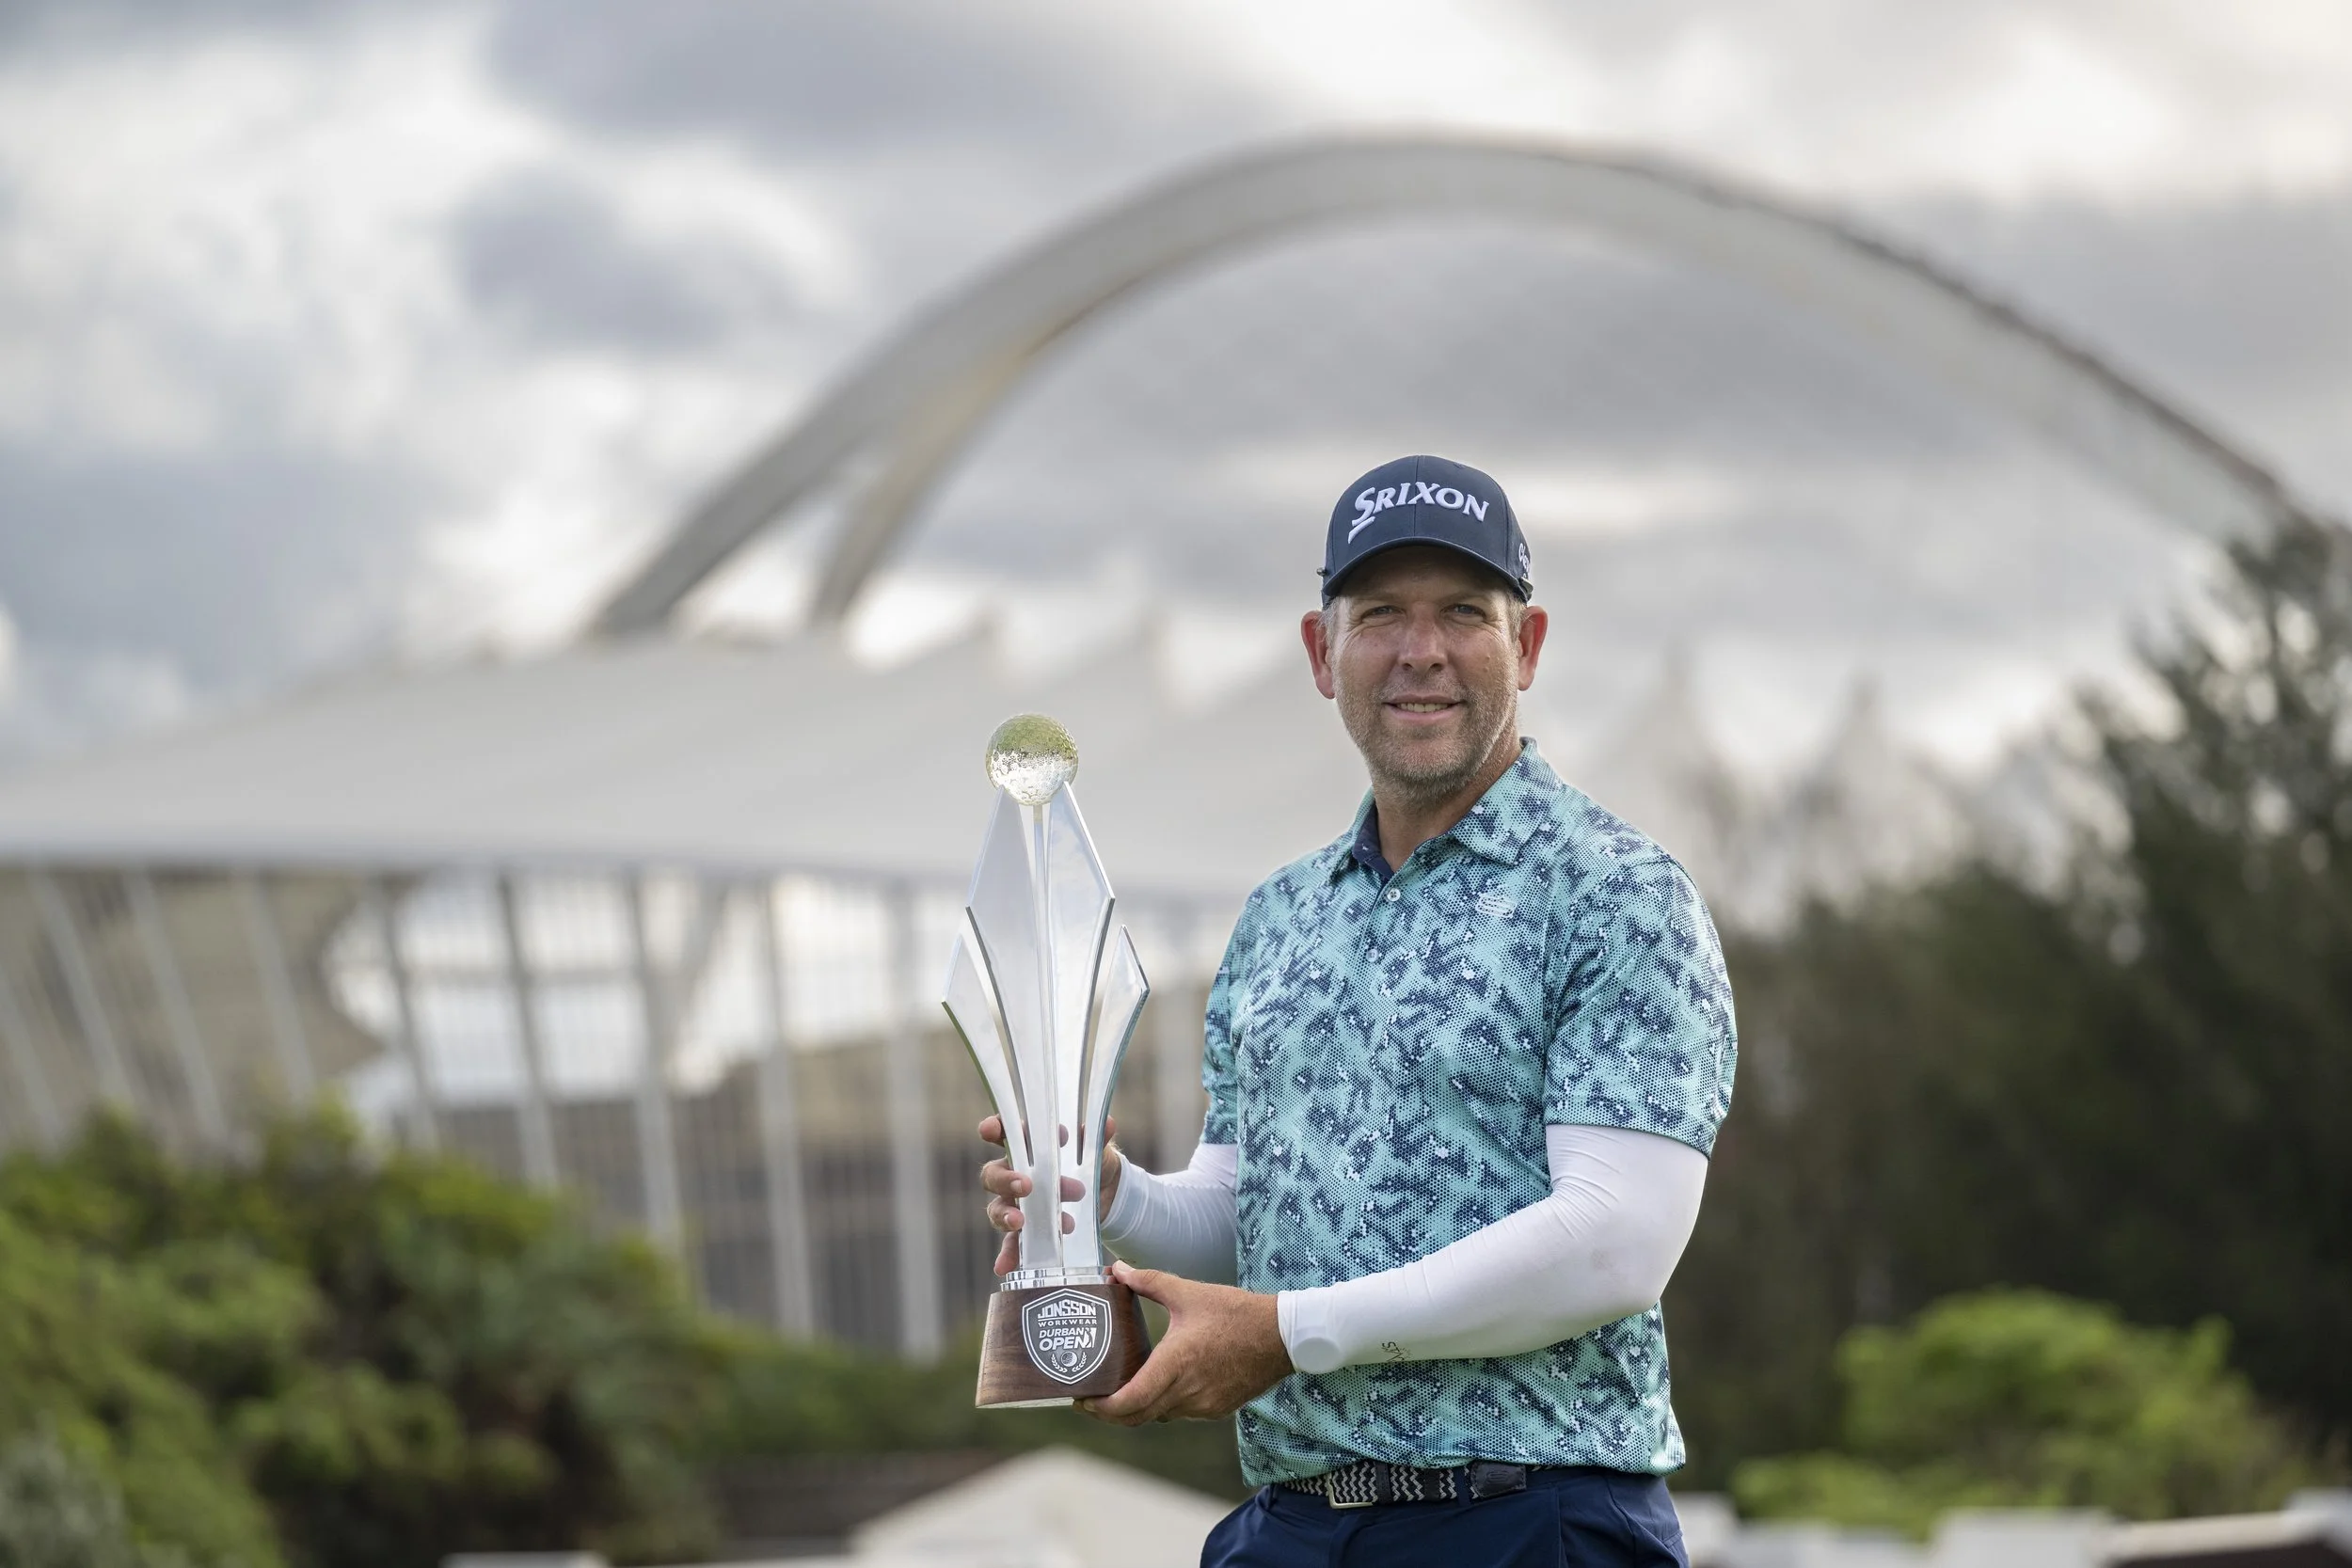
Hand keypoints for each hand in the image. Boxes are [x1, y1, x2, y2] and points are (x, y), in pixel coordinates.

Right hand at [977, 1115, 1123, 1277]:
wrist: (1110, 1198)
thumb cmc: (1095, 1165)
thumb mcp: (1099, 1152)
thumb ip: (1098, 1139)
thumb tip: (1107, 1124)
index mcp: (1032, 1147)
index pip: (1007, 1133)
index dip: (995, 1129)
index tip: (991, 1131)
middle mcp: (1017, 1173)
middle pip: (994, 1174)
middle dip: (1006, 1180)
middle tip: (1027, 1186)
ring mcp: (1019, 1204)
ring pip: (998, 1208)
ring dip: (1007, 1215)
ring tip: (1022, 1222)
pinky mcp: (1028, 1230)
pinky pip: (1011, 1242)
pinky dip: (1008, 1253)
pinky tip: (1003, 1266)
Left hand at [1080, 1261, 1291, 1424]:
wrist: (1283, 1337)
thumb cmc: (1236, 1313)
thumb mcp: (1188, 1292)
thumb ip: (1148, 1281)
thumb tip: (1118, 1269)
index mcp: (1175, 1365)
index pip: (1128, 1402)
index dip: (1101, 1407)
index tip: (1082, 1399)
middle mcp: (1186, 1393)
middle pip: (1137, 1417)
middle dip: (1110, 1412)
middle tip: (1091, 1397)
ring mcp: (1203, 1406)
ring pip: (1158, 1416)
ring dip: (1138, 1408)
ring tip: (1120, 1387)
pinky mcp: (1217, 1409)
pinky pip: (1180, 1413)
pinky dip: (1164, 1404)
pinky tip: (1159, 1384)